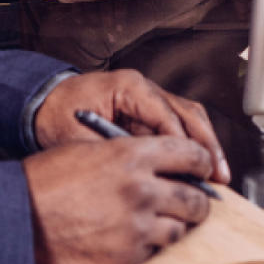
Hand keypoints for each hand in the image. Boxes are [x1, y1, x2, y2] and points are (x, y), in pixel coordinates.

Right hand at [22, 136, 214, 263]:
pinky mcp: (127, 256)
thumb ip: (132, 154)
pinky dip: (149, 244)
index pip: (192, 154)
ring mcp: (137, 226)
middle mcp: (141, 190)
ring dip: (175, 224)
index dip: (203, 162)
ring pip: (181, 228)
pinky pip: (155, 251)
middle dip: (198, 200)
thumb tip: (163, 163)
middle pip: (196, 198)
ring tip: (160, 220)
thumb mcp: (91, 149)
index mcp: (133, 156)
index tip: (203, 168)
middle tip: (194, 201)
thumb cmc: (46, 181)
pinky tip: (132, 235)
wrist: (19, 217)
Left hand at [35, 71, 230, 182]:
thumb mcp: (79, 137)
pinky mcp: (149, 112)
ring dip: (205, 145)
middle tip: (217, 173)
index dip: (183, 145)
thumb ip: (111, 154)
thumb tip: (141, 176)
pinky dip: (191, 147)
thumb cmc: (58, 114)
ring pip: (190, 118)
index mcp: (128, 87)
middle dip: (206, 145)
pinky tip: (199, 168)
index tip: (195, 168)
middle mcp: (144, 88)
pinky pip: (179, 127)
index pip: (166, 115)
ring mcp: (149, 98)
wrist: (45, 104)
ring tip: (217, 173)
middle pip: (188, 113)